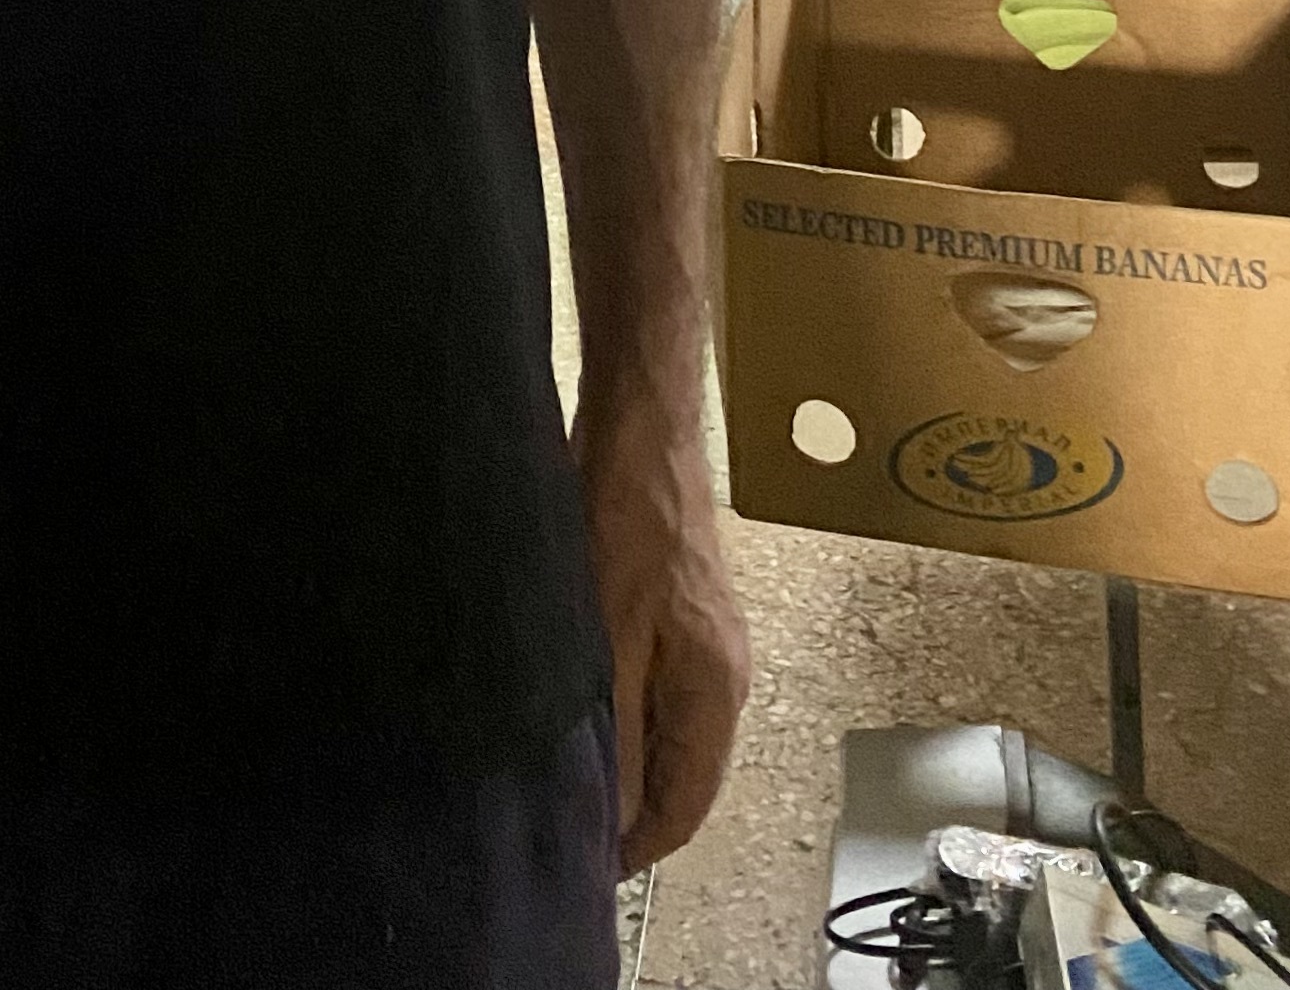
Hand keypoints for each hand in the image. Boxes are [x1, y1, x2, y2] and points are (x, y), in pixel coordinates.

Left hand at [585, 466, 750, 872]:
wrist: (641, 426)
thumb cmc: (625, 520)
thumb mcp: (609, 641)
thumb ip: (618, 735)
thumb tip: (615, 818)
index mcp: (716, 693)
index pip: (685, 809)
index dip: (635, 847)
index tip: (584, 863)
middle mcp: (724, 676)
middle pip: (682, 774)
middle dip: (630, 807)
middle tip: (565, 817)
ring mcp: (708, 641)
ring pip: (668, 731)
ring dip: (625, 758)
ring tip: (566, 768)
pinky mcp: (683, 612)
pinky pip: (658, 689)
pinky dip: (624, 713)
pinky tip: (582, 703)